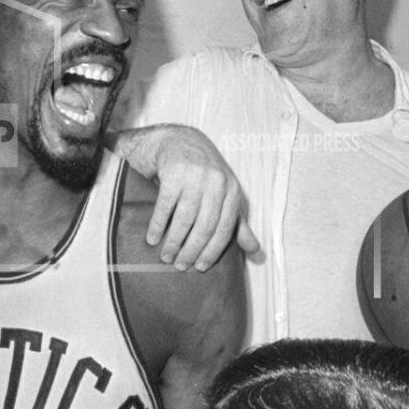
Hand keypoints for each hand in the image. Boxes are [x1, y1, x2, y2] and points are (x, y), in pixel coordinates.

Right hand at [108, 125, 258, 270]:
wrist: (180, 140)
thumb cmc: (204, 174)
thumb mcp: (225, 195)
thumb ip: (238, 223)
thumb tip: (255, 250)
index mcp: (232, 191)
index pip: (225, 229)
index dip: (212, 251)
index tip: (200, 267)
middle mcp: (216, 183)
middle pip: (205, 226)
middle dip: (191, 250)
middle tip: (179, 266)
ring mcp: (195, 176)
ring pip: (185, 218)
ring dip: (173, 241)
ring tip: (165, 256)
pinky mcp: (174, 172)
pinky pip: (165, 205)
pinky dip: (158, 224)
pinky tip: (152, 238)